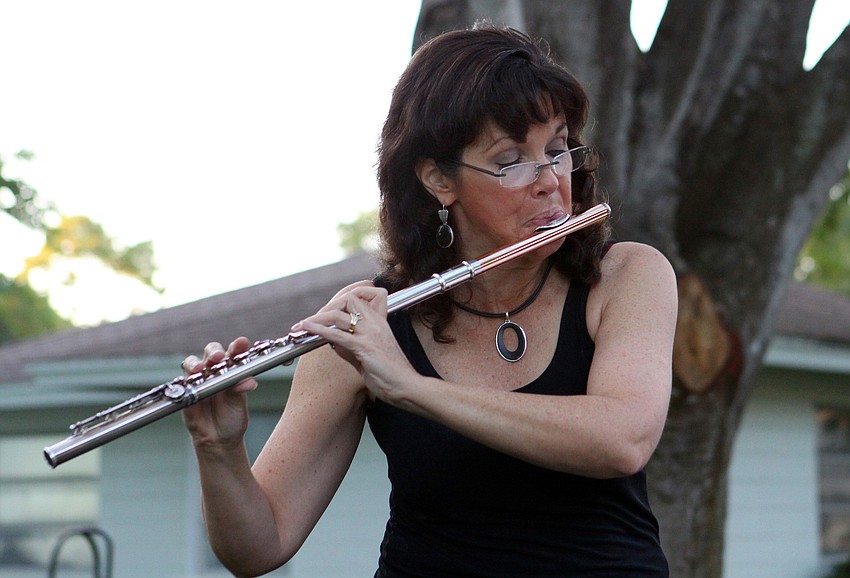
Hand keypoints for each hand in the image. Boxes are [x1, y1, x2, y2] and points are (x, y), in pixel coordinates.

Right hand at [180, 337, 257, 448]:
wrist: (219, 440)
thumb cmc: (232, 418)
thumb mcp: (239, 404)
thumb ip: (240, 390)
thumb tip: (249, 381)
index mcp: (231, 370)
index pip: (233, 353)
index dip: (237, 346)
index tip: (241, 343)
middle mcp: (214, 372)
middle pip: (211, 352)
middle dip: (214, 351)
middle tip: (218, 356)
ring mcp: (198, 381)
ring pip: (192, 364)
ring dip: (195, 364)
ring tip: (200, 369)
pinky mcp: (185, 393)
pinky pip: (182, 384)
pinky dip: (187, 382)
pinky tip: (191, 384)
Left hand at [292, 281, 418, 402]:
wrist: (408, 387)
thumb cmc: (392, 376)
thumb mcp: (367, 358)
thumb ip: (350, 349)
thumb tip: (333, 343)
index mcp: (379, 322)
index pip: (359, 296)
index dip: (341, 299)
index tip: (326, 311)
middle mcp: (375, 323)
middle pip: (347, 299)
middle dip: (326, 307)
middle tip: (311, 321)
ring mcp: (370, 334)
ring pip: (338, 315)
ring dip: (316, 318)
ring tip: (301, 325)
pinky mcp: (364, 347)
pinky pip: (337, 334)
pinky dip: (319, 329)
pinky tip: (307, 328)